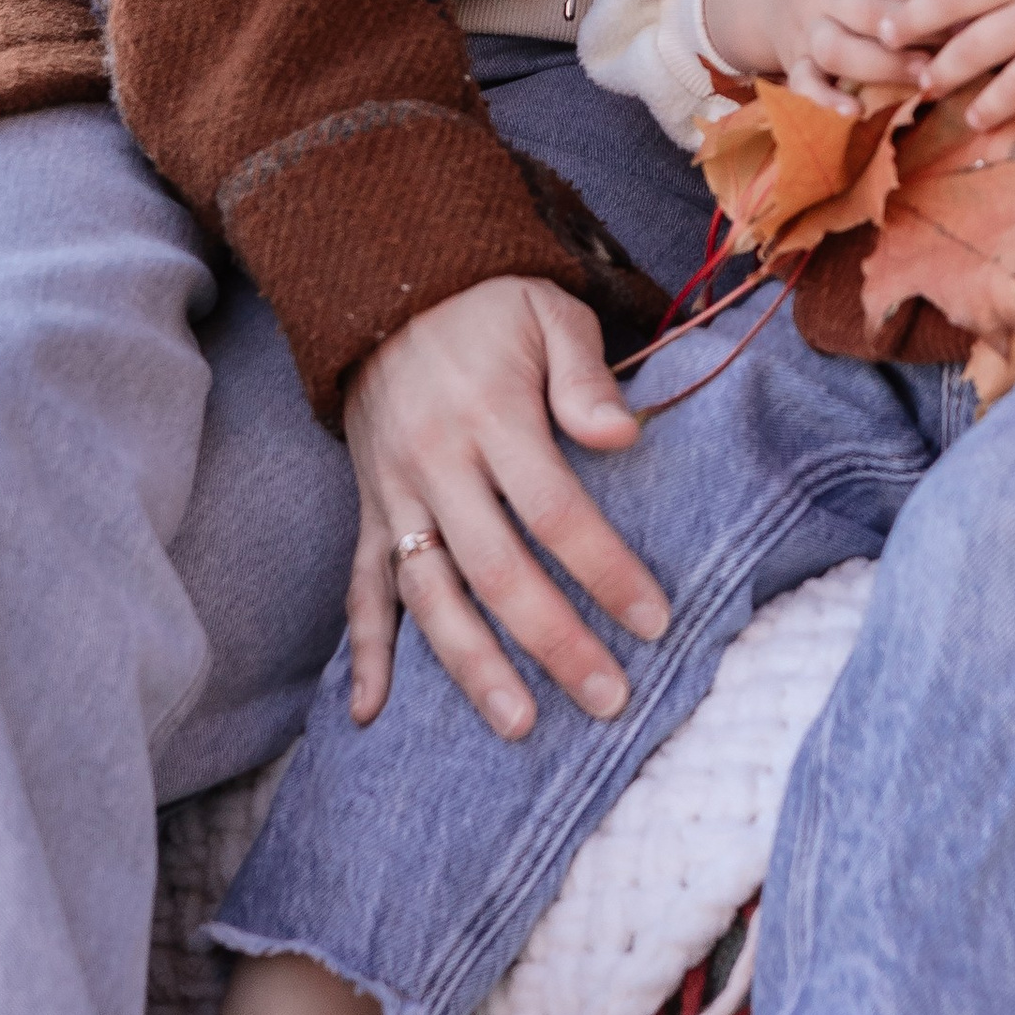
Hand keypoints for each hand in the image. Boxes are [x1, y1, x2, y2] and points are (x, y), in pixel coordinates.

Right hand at [341, 275, 670, 740]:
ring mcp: (394, 494)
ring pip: (429, 595)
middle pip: (496, 570)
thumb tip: (622, 438)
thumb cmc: (488, 308)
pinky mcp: (369, 511)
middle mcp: (435, 464)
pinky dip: (362, 653)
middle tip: (607, 699)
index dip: (605, 570)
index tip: (654, 622)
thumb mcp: (547, 311)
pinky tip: (372, 713)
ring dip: (472, 666)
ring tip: (519, 724)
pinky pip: (360, 589)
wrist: (383, 289)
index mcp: (489, 415)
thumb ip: (586, 375)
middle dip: (554, 641)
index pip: (554, 511)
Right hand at [702, 0, 926, 104]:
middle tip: (949, 33)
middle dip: (900, 22)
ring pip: (838, 52)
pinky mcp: (797, 63)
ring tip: (924, 76)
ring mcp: (807, 29)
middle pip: (858, 7)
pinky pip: (805, 87)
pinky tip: (853, 115)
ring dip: (880, 67)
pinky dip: (825, 103)